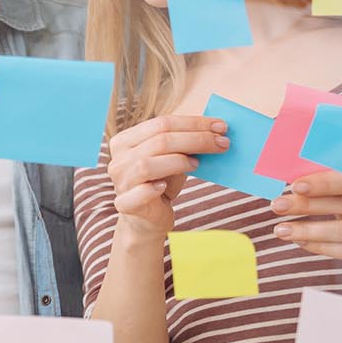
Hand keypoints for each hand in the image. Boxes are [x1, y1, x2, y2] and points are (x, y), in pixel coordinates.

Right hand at [106, 115, 230, 235]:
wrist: (147, 219)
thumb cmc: (161, 183)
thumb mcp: (172, 159)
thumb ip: (184, 143)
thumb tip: (216, 130)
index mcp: (126, 140)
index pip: (162, 123)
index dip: (193, 123)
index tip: (221, 126)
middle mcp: (118, 159)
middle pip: (159, 141)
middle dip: (196, 140)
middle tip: (223, 143)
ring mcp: (120, 182)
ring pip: (147, 164)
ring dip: (178, 161)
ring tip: (198, 163)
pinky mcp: (125, 205)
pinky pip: (139, 193)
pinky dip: (152, 189)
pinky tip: (164, 187)